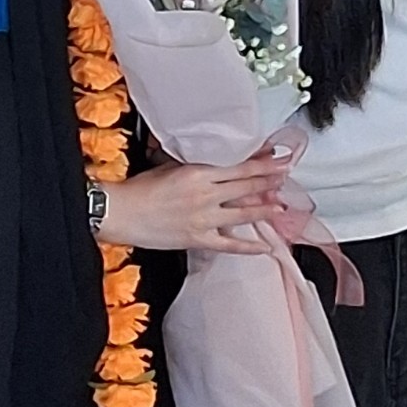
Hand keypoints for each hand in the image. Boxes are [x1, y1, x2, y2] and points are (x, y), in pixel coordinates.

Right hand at [97, 153, 285, 256]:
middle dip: (269, 181)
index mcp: (198, 173)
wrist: (121, 212)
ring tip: (281, 206)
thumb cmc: (139, 189)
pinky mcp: (198, 239)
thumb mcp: (169, 167)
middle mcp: (205, 194)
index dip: (262, 163)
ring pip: (243, 213)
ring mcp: (204, 218)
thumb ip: (194, 165)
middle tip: (285, 176)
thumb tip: (215, 163)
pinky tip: (265, 247)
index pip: (238, 167)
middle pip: (246, 186)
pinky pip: (230, 244)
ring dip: (265, 209)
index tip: (277, 159)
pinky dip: (249, 247)